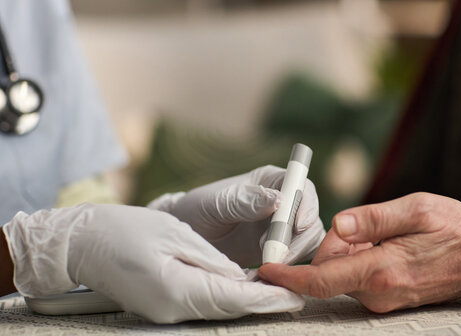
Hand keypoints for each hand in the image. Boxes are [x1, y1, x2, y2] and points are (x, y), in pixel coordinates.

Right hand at [3, 204, 303, 322]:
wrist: (84, 243)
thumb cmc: (126, 230)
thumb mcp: (175, 234)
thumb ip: (212, 260)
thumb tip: (241, 278)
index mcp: (176, 290)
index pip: (233, 299)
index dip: (266, 299)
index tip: (294, 297)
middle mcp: (172, 309)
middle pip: (228, 309)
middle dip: (262, 303)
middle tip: (293, 296)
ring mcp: (165, 312)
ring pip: (216, 308)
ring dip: (246, 302)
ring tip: (276, 292)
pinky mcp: (162, 306)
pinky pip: (201, 304)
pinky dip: (225, 298)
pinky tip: (242, 289)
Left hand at [148, 165, 325, 266]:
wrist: (185, 240)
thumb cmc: (197, 211)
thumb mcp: (216, 203)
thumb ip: (245, 200)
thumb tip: (278, 200)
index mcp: (271, 181)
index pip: (302, 187)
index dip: (306, 205)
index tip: (298, 225)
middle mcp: (282, 203)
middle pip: (309, 217)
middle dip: (299, 237)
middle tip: (274, 254)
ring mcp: (282, 228)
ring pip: (307, 240)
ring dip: (295, 254)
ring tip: (266, 264)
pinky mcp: (279, 251)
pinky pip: (297, 259)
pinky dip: (290, 268)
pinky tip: (269, 273)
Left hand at [259, 192, 460, 312]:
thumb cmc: (451, 229)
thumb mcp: (415, 209)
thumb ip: (372, 218)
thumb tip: (337, 225)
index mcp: (381, 271)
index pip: (321, 279)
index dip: (289, 275)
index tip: (267, 269)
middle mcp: (378, 292)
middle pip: (328, 269)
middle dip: (334, 244)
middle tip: (365, 225)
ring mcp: (382, 299)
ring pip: (342, 272)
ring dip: (349, 250)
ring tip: (384, 234)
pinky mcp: (386, 299)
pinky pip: (357, 277)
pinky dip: (359, 258)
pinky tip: (385, 245)